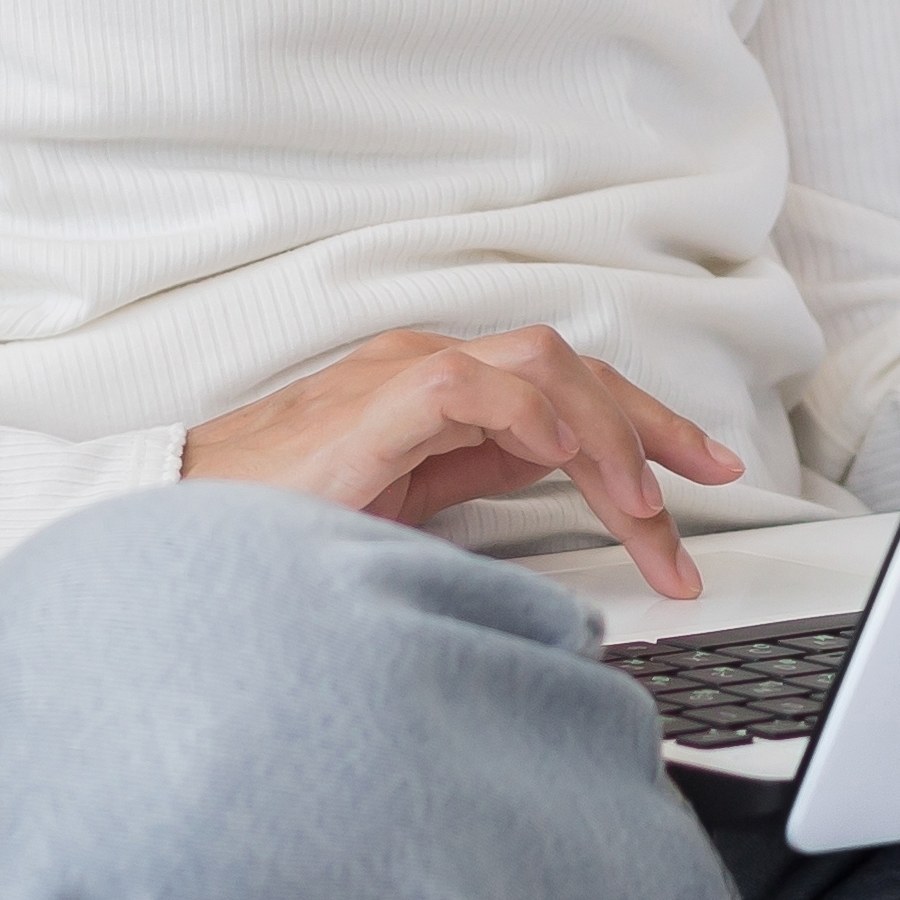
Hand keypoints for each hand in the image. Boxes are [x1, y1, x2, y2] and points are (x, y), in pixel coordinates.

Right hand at [180, 325, 744, 599]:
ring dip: (609, 434)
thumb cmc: (280, 523)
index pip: (567, 392)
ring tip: (648, 508)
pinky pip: (475, 386)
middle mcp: (429, 368)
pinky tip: (571, 467)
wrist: (184, 531)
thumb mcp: (407, 505)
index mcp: (440, 393)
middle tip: (715, 486)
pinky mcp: (377, 401)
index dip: (644, 426)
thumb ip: (476, 477)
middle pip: (573, 369)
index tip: (705, 474)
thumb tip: (560, 486)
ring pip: (542, 367)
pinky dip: (537, 419)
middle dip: (654, 426)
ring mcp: (402, 376)